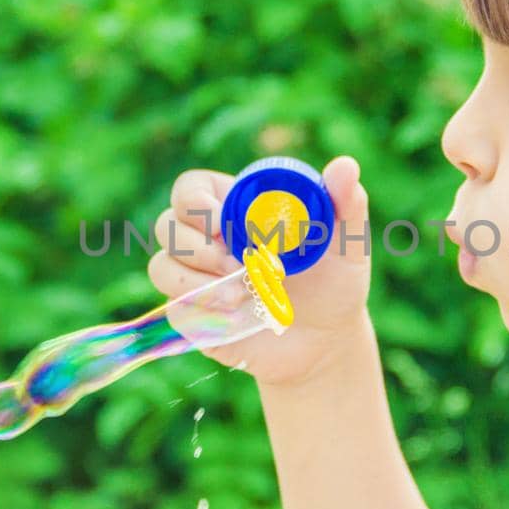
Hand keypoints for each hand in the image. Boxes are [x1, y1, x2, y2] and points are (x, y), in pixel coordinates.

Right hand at [147, 155, 373, 387]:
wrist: (327, 342)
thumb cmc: (335, 283)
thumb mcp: (346, 243)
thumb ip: (346, 203)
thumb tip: (345, 166)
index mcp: (234, 210)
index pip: (189, 189)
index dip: (194, 201)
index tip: (224, 223)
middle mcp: (207, 241)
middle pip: (166, 225)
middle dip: (198, 246)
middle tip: (240, 264)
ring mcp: (196, 280)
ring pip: (162, 268)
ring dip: (197, 282)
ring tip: (243, 296)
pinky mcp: (194, 317)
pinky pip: (174, 309)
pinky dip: (203, 312)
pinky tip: (238, 318)